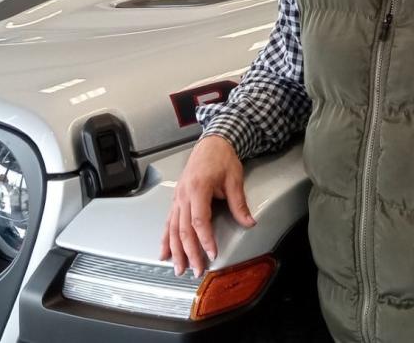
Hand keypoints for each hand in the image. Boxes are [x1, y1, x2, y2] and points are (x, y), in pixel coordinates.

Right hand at [159, 135, 255, 276]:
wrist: (211, 143)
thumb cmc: (222, 158)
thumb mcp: (234, 179)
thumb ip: (239, 204)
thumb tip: (249, 222)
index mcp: (198, 189)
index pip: (199, 220)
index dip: (205, 239)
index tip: (212, 253)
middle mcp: (184, 195)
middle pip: (183, 229)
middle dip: (189, 252)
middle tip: (196, 270)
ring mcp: (177, 198)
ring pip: (173, 229)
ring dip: (175, 250)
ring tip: (179, 268)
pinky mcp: (176, 200)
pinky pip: (168, 222)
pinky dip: (165, 239)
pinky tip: (163, 252)